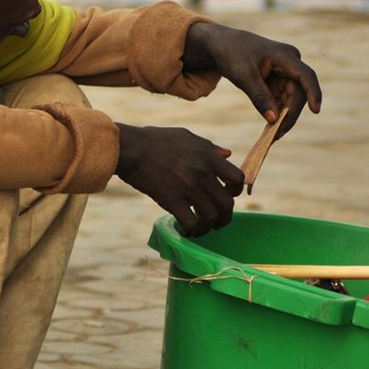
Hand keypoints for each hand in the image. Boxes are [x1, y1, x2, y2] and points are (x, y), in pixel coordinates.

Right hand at [115, 123, 243, 236]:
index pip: (237, 179)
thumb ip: (209, 147)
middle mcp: (203, 173)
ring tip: (199, 229)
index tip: (226, 195)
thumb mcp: (187, 137)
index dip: (235, 192)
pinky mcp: (171, 200)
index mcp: (209, 157)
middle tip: (217, 222)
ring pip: (211, 217)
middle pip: (227, 204)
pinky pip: (190, 223)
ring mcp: (188, 187)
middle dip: (225, 217)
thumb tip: (228, 154)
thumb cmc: (156, 140)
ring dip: (207, 227)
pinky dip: (191, 231)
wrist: (131, 147)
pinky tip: (185, 230)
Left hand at [184, 22, 322, 138]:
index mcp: (284, 56)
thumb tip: (273, 120)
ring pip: (291, 100)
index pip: (305, 76)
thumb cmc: (233, 55)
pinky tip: (270, 129)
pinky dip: (277, 114)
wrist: (223, 46)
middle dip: (289, 115)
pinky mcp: (279, 82)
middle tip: (277, 136)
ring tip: (271, 137)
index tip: (316, 110)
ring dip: (283, 118)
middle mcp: (290, 64)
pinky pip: (282, 101)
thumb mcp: (243, 77)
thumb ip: (259, 98)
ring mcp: (286, 73)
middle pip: (299, 93)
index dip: (313, 93)